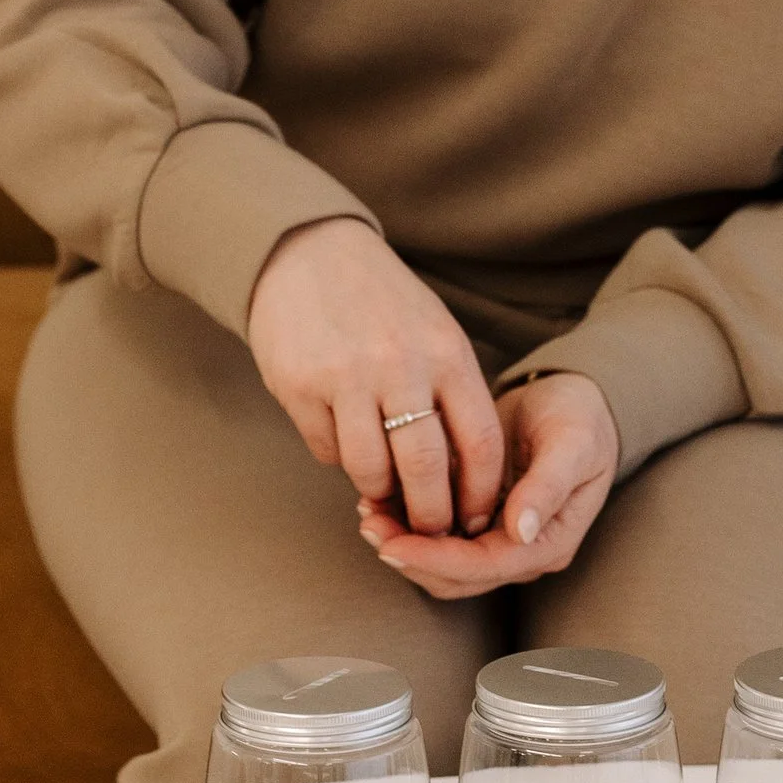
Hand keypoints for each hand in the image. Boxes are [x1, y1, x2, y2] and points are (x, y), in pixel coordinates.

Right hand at [245, 215, 504, 535]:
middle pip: (426, 470)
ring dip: (379, 492)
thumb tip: (465, 477)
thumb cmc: (383, 302)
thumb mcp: (433, 332)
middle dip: (430, 515)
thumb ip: (450, 394)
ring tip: (381, 486)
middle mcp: (402, 364)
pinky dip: (338, 457)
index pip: (480, 442)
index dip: (481, 494)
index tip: (476, 520)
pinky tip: (342, 435)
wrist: (309, 252)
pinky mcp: (301, 387)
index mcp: (446, 352)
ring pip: (371, 471)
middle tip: (428, 529)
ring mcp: (348, 377)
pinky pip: (327, 451)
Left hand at [358, 370, 620, 601]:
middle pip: (457, 576)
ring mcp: (500, 538)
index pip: (486, 566)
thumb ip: (548, 486)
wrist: (577, 398)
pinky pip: (440, 537)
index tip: (395, 546)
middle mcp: (522, 550)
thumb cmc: (582, 418)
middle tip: (370, 526)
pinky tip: (384, 500)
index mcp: (549, 541)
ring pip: (443, 563)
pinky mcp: (481, 519)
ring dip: (405, 544)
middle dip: (411, 556)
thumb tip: (519, 529)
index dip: (437, 560)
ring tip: (370, 513)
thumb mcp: (573, 443)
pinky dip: (409, 524)